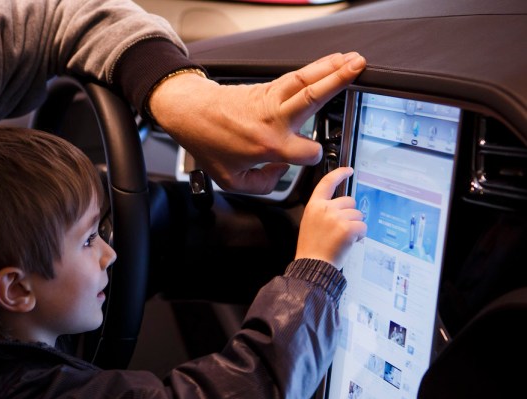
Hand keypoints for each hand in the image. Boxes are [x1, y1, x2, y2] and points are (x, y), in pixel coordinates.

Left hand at [148, 52, 366, 194]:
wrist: (192, 113)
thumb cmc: (209, 144)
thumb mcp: (231, 180)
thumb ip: (261, 185)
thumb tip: (281, 172)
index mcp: (268, 145)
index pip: (308, 152)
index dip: (312, 157)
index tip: (308, 156)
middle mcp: (273, 120)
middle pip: (311, 98)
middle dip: (337, 82)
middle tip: (359, 69)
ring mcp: (271, 101)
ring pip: (306, 81)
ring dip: (332, 68)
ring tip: (355, 60)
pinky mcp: (268, 89)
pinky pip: (296, 77)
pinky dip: (317, 67)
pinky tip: (333, 61)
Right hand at [295, 166, 365, 268]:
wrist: (312, 265)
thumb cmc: (312, 248)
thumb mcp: (310, 223)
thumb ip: (323, 211)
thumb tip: (342, 207)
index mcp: (314, 206)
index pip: (327, 183)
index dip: (339, 174)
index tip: (348, 170)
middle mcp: (325, 208)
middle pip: (349, 201)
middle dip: (350, 214)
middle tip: (339, 230)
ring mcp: (337, 218)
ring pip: (358, 215)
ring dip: (355, 226)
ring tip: (342, 239)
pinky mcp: (348, 228)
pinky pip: (363, 227)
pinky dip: (360, 236)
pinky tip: (349, 242)